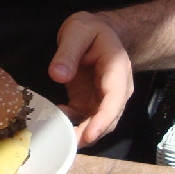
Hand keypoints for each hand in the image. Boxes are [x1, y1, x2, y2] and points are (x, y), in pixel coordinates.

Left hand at [48, 11, 133, 147]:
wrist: (97, 32)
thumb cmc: (90, 30)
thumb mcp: (78, 31)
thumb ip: (67, 52)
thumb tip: (57, 75)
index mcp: (117, 70)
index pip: (114, 99)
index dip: (103, 119)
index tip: (89, 135)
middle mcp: (116, 89)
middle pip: (108, 118)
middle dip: (90, 134)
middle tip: (68, 144)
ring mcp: (104, 98)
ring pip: (98, 123)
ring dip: (81, 134)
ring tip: (61, 138)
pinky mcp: (90, 102)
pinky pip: (84, 119)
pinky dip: (72, 124)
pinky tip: (57, 119)